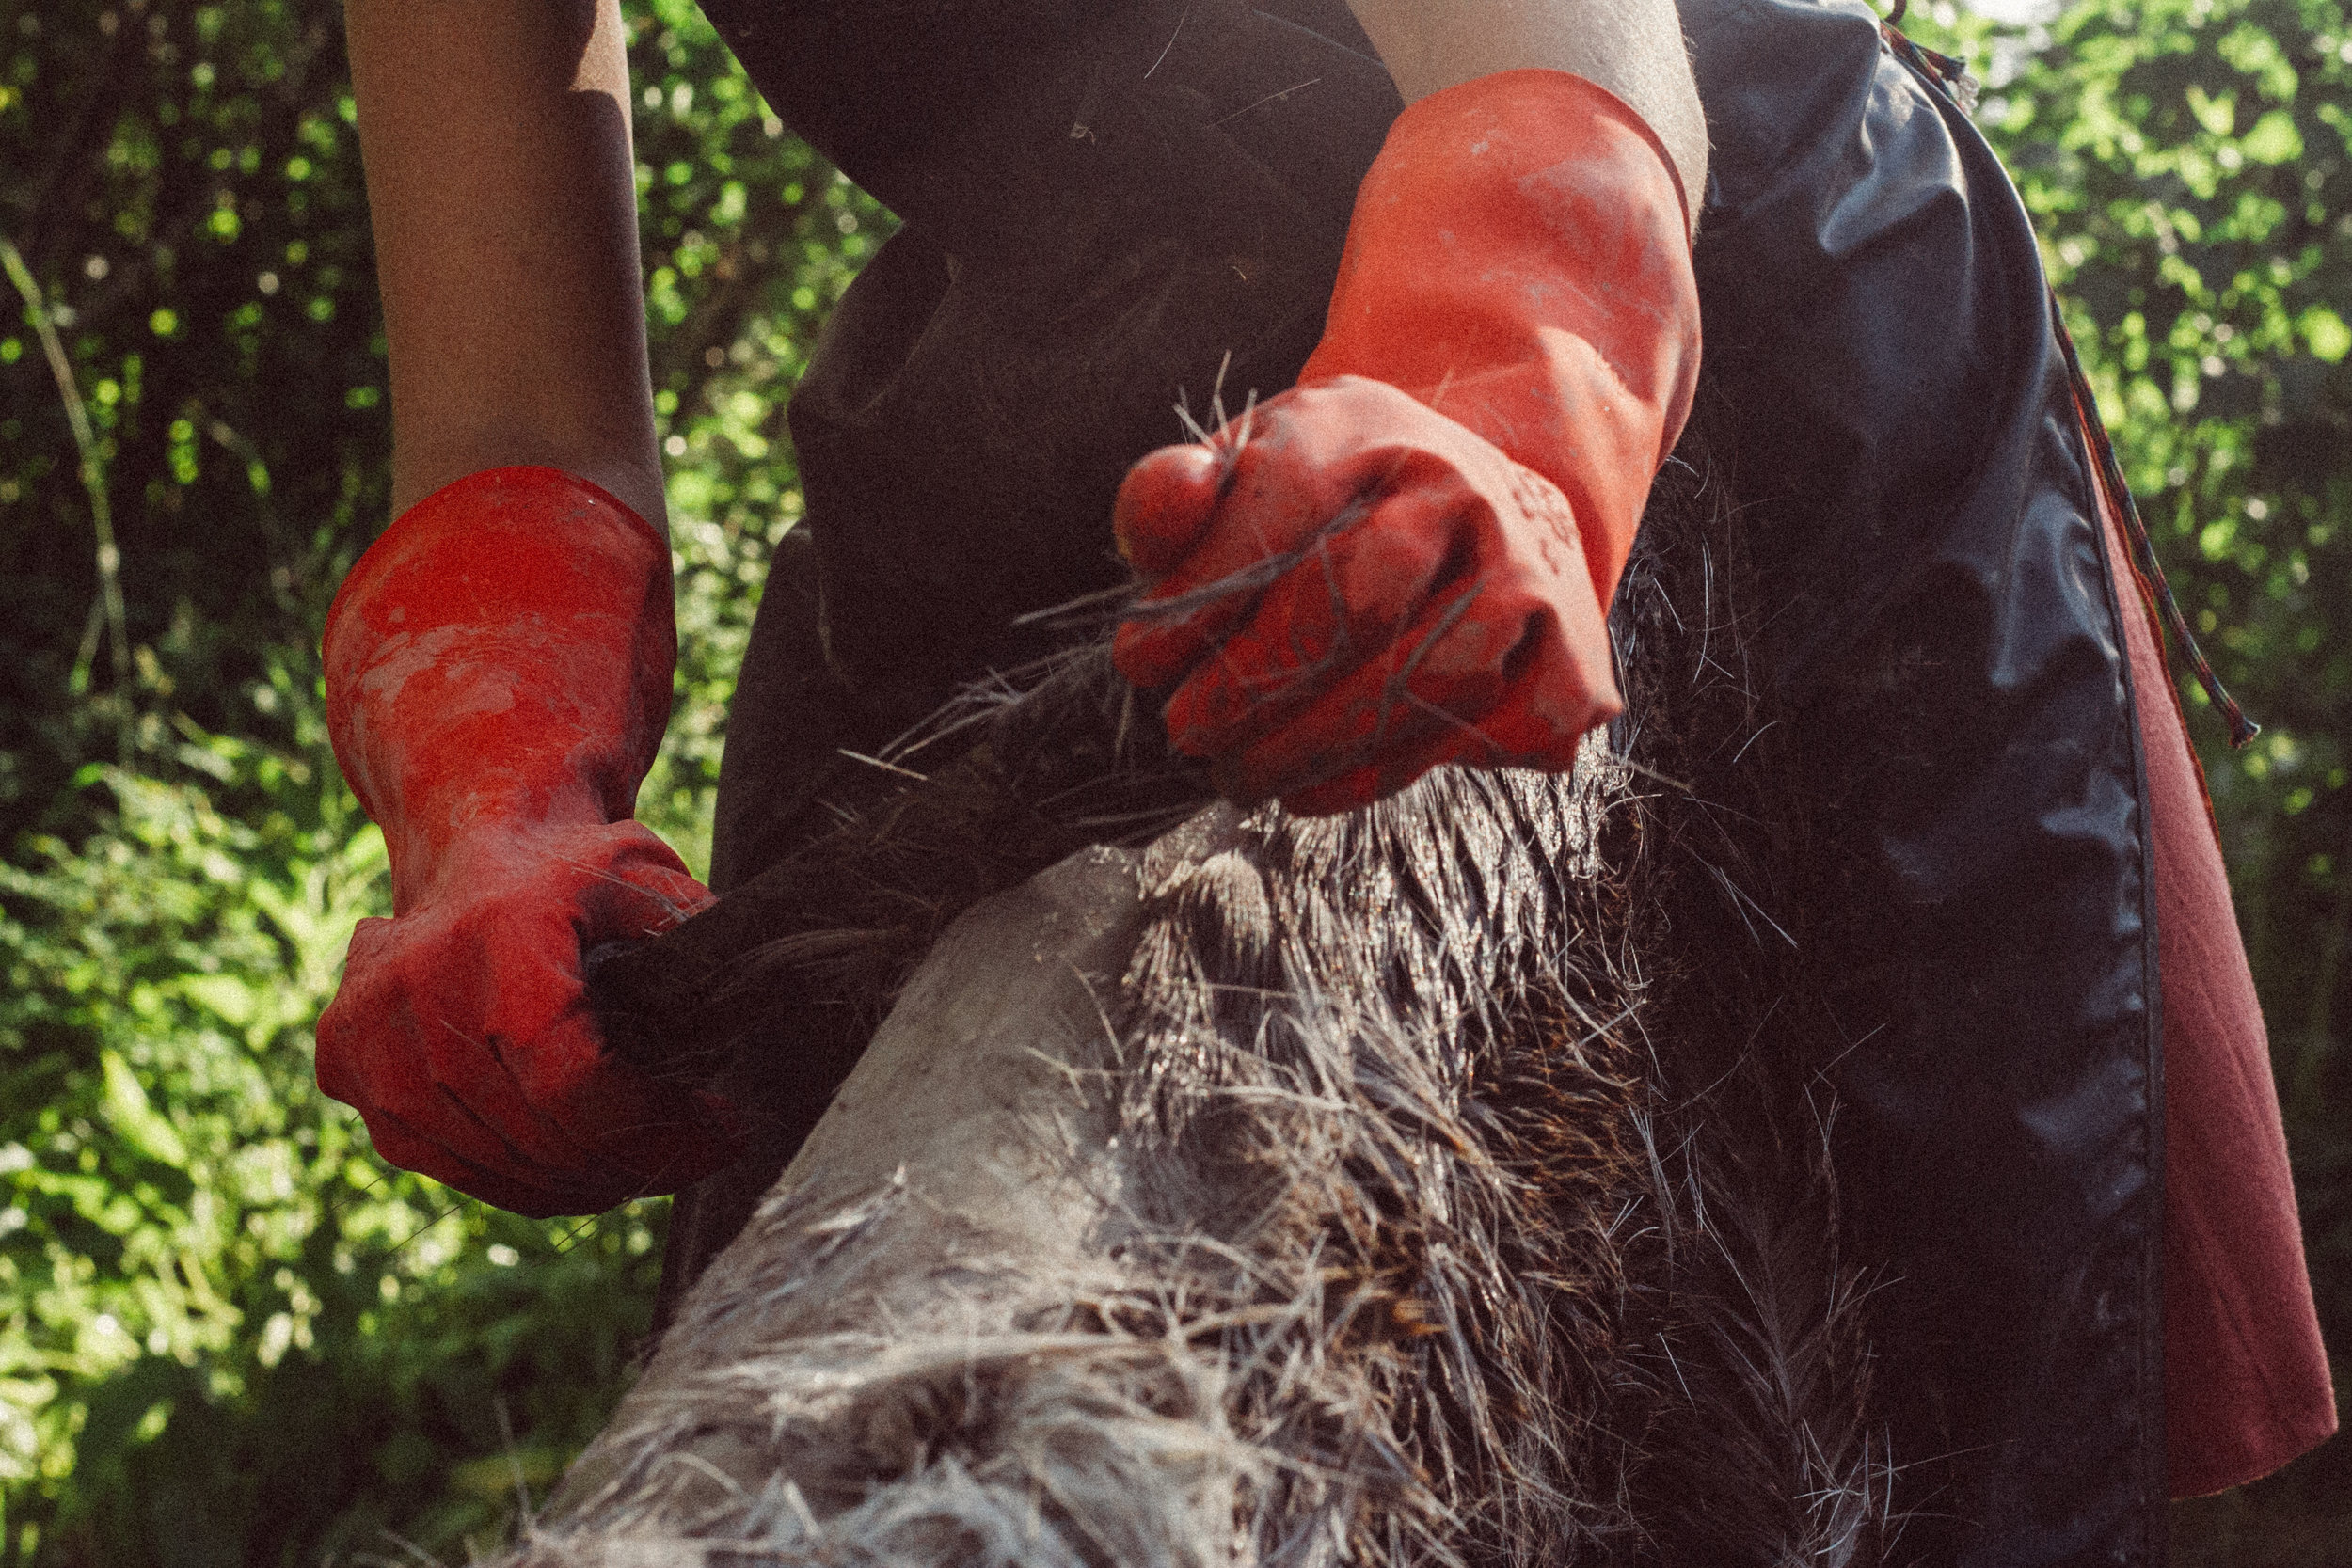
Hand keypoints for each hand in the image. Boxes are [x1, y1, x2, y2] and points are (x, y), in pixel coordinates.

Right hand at [319, 466, 740, 1214]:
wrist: (480, 837)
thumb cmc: (584, 866)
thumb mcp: (656, 882)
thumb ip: (698, 947)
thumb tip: (759, 1012)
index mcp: (503, 936)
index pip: (573, 1083)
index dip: (654, 1130)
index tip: (723, 1134)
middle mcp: (417, 984)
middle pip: (535, 1134)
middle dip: (632, 1161)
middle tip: (693, 1155)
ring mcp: (369, 1030)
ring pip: (487, 1160)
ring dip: (576, 1179)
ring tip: (639, 1160)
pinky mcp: (344, 1062)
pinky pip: (436, 1156)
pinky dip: (509, 1174)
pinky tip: (567, 1159)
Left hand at [1112, 69, 1696, 814]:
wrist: (1479, 507)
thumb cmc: (1329, 507)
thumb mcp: (1243, 472)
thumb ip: (1176, 492)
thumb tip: (1158, 516)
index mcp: (1369, 427)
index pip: (1282, 507)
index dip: (1199, 598)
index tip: (1139, 661)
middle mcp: (1464, 488)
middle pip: (1355, 601)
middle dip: (1252, 685)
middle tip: (1185, 734)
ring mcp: (1529, 572)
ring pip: (1427, 679)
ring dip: (1315, 746)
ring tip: (1241, 776)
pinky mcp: (1573, 656)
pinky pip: (1485, 733)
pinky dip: (1387, 774)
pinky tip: (1316, 788)